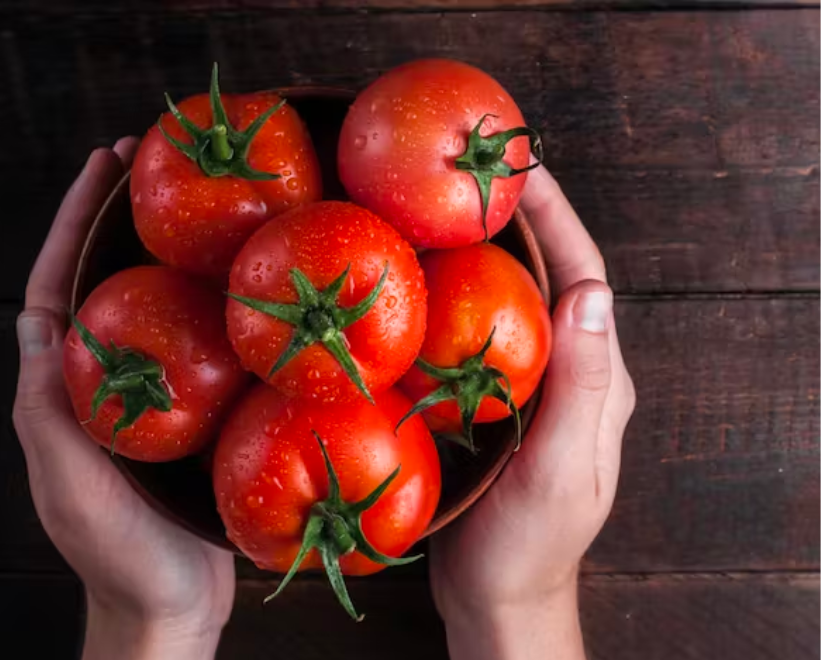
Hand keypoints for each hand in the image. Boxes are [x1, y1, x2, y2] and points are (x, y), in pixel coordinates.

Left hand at [12, 141, 234, 659]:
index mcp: (62, 390)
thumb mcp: (68, 479)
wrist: (171, 606)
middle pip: (106, 283)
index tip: (101, 168)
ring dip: (170, 254)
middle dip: (122, 221)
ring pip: (154, 309)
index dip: (73, 224)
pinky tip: (245, 284)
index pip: (56, 288)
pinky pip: (198, 347)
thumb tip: (36, 323)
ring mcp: (148, 398)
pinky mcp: (191, 416)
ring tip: (204, 204)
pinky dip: (213, 306)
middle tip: (155, 163)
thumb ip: (47, 408)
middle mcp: (101, 383)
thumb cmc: (117, 551)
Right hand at [430, 166, 635, 659]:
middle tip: (474, 171)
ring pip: (513, 300)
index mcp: (597, 381)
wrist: (497, 594)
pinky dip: (457, 296)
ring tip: (444, 206)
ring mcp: (531, 387)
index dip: (557, 219)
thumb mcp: (558, 469)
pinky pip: (479, 333)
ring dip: (487, 250)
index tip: (523, 167)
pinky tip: (422, 281)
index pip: (584, 279)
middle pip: (550, 277)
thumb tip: (591, 293)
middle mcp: (570, 373)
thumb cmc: (527, 544)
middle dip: (521, 219)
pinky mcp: (493, 401)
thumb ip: (580, 388)